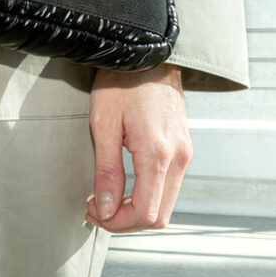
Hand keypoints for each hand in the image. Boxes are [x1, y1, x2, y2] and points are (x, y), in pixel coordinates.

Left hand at [85, 63, 192, 232]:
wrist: (148, 54)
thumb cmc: (121, 83)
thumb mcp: (104, 124)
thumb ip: (107, 170)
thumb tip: (105, 209)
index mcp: (158, 153)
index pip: (144, 213)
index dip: (116, 222)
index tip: (92, 211)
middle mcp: (179, 157)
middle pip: (159, 216)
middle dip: (125, 221)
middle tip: (95, 209)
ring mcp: (185, 153)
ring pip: (166, 204)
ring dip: (136, 210)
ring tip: (105, 199)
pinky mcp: (183, 148)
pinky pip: (169, 186)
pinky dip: (147, 196)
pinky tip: (124, 187)